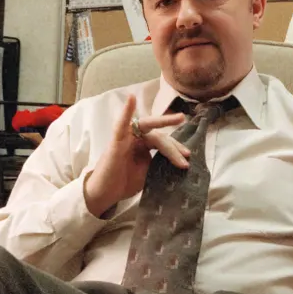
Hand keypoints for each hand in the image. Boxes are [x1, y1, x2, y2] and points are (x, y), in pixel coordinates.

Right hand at [83, 94, 189, 216]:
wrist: (105, 194)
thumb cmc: (123, 182)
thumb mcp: (147, 173)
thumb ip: (159, 164)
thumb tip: (180, 162)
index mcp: (143, 145)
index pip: (162, 142)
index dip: (175, 150)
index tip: (186, 159)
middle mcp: (135, 138)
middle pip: (158, 135)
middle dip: (173, 145)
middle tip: (187, 153)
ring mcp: (125, 138)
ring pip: (147, 127)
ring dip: (163, 122)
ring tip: (179, 118)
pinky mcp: (115, 142)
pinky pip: (120, 125)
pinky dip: (125, 111)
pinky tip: (131, 99)